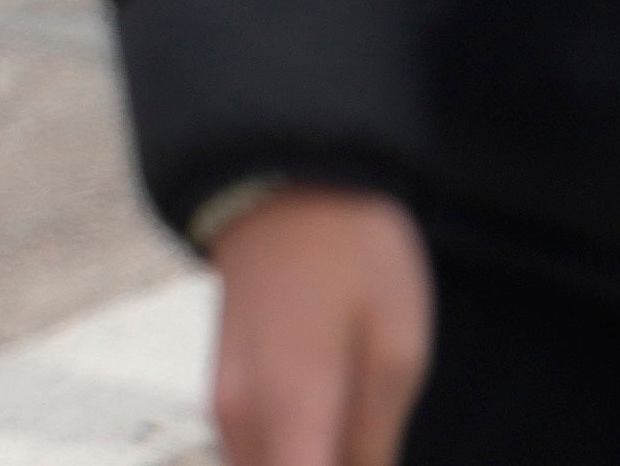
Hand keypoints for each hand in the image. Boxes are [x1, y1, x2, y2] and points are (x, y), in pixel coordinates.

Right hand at [208, 188, 429, 465]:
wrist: (283, 181)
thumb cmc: (355, 261)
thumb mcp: (395, 353)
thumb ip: (373, 443)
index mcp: (288, 411)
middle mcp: (240, 418)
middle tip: (376, 454)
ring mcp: (225, 404)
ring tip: (364, 449)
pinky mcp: (226, 391)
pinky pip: (257, 460)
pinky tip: (342, 453)